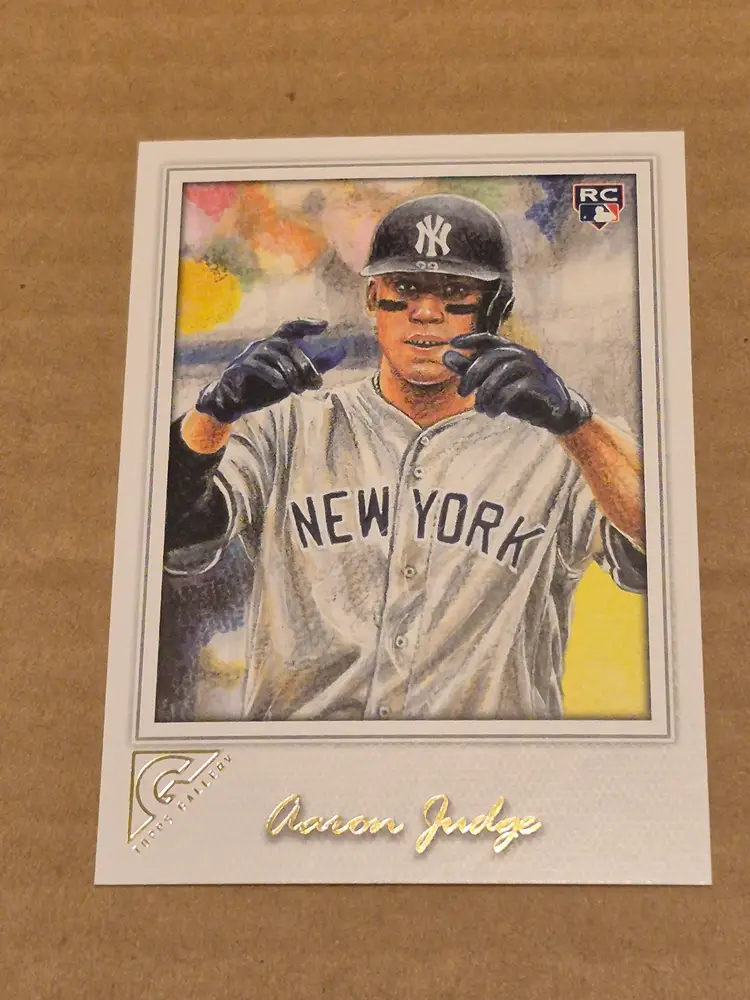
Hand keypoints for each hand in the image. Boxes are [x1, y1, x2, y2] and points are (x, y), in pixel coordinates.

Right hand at [195, 320, 346, 423]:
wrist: (233, 402)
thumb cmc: (265, 385)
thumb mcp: (296, 375)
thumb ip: (319, 363)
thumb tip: (344, 348)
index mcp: (275, 345)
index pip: (290, 328)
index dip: (306, 324)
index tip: (325, 326)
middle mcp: (262, 345)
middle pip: (286, 345)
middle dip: (304, 364)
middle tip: (315, 383)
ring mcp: (247, 356)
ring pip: (272, 355)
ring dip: (289, 372)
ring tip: (298, 389)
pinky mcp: (236, 369)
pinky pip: (253, 366)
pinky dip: (269, 376)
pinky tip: (281, 388)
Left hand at [442, 333, 591, 434]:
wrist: (555, 410)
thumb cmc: (521, 393)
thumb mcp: (493, 382)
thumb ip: (471, 370)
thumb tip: (446, 356)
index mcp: (511, 351)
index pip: (489, 338)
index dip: (471, 339)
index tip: (453, 343)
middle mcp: (522, 354)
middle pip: (491, 357)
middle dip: (472, 375)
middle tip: (462, 394)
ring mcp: (533, 368)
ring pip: (502, 373)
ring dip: (486, 393)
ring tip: (481, 409)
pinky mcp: (540, 384)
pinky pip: (515, 389)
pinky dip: (499, 401)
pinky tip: (492, 412)